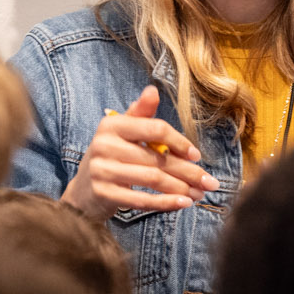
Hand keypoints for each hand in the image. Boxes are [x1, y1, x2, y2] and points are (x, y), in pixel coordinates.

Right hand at [62, 85, 218, 219]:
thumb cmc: (112, 156)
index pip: (154, 129)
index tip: (197, 156)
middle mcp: (104, 145)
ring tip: (199, 194)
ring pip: (152, 180)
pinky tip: (183, 203)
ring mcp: (102, 170)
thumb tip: (153, 90)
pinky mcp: (103, 193)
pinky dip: (165, 203)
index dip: (179, 142)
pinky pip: (141, 199)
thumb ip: (141, 113)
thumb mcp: (123, 131)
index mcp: (113, 125)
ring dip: (181, 188)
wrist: (84, 190)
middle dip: (188, 172)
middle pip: (157, 159)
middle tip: (210, 182)